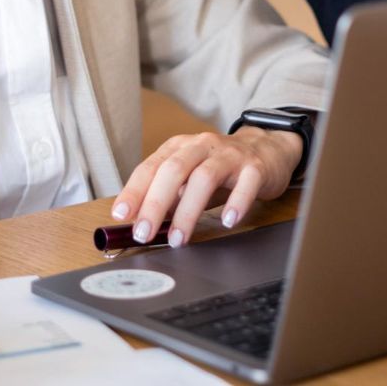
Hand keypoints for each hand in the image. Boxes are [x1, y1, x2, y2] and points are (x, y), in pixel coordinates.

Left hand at [111, 128, 303, 248]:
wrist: (266, 148)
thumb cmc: (221, 168)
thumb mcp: (189, 176)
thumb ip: (168, 196)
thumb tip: (140, 223)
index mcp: (180, 147)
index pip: (151, 167)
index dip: (134, 191)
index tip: (120, 215)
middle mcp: (202, 146)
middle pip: (174, 169)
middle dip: (155, 203)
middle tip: (144, 233)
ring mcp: (230, 155)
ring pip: (205, 177)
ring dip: (188, 210)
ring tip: (178, 239)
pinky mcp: (255, 167)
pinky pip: (246, 182)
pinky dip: (236, 202)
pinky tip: (228, 222)